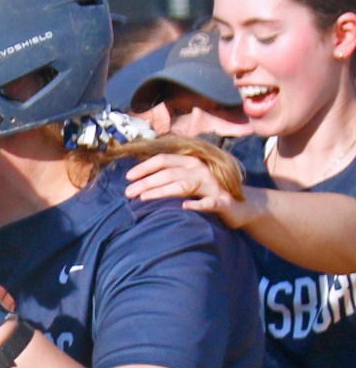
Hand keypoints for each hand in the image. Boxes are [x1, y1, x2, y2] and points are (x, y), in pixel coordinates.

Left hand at [124, 153, 254, 224]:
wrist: (240, 206)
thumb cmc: (205, 193)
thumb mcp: (186, 181)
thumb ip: (168, 177)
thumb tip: (137, 181)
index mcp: (190, 163)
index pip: (164, 160)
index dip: (145, 167)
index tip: (128, 177)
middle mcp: (200, 171)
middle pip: (170, 173)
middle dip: (147, 182)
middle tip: (128, 193)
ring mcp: (212, 185)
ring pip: (184, 186)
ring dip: (163, 191)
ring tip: (145, 198)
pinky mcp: (222, 202)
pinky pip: (209, 203)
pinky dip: (197, 205)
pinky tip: (184, 207)